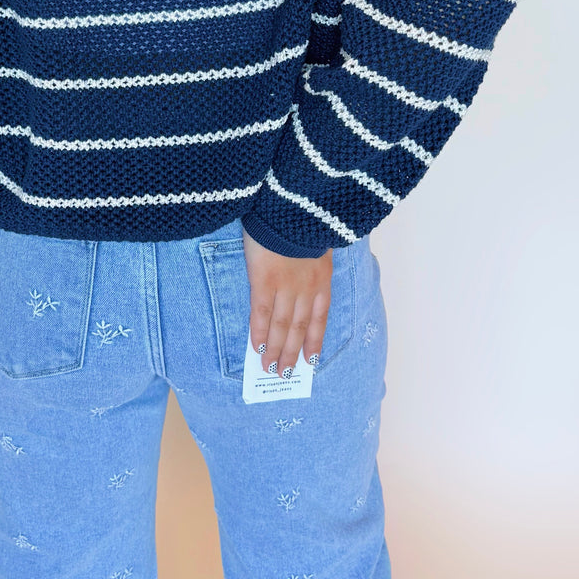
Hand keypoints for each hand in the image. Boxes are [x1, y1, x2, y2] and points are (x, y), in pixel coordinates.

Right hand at [242, 225, 331, 374]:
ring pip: (282, 326)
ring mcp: (286, 286)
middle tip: (284, 374)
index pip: (319, 319)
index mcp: (322, 279)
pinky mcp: (264, 280)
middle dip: (292, 353)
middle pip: (299, 329)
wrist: (290, 204)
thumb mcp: (318, 241)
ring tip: (269, 368)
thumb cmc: (302, 219)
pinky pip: (262, 312)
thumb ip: (314, 259)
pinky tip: (257, 347)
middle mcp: (306, 288)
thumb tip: (309, 268)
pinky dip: (260, 332)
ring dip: (276, 350)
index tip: (310, 361)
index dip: (314, 342)